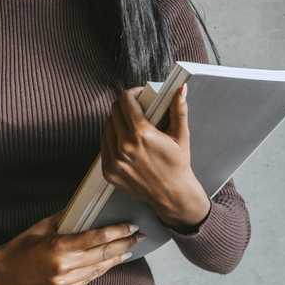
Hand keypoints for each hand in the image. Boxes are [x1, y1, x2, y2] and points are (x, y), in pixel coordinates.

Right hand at [0, 209, 144, 284]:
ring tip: (129, 249)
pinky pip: (87, 280)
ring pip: (98, 270)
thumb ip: (66, 218)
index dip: (117, 232)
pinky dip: (100, 270)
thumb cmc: (19, 247)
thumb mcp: (41, 227)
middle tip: (140, 237)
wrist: (0, 275)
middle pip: (103, 255)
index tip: (131, 226)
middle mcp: (64, 267)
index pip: (96, 238)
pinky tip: (109, 262)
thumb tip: (86, 207)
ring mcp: (64, 284)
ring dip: (116, 259)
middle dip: (124, 244)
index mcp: (59, 247)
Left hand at [100, 84, 210, 229]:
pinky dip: (112, 138)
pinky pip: (103, 145)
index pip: (126, 101)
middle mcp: (125, 146)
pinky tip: (124, 140)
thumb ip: (179, 109)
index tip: (137, 94)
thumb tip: (180, 89)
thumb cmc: (177, 164)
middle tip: (135, 108)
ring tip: (130, 125)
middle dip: (124, 105)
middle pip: (114, 111)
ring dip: (116, 121)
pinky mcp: (108, 171)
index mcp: (142, 134)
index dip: (132, 93)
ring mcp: (114, 160)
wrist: (171, 194)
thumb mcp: (181, 135)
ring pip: (106, 126)